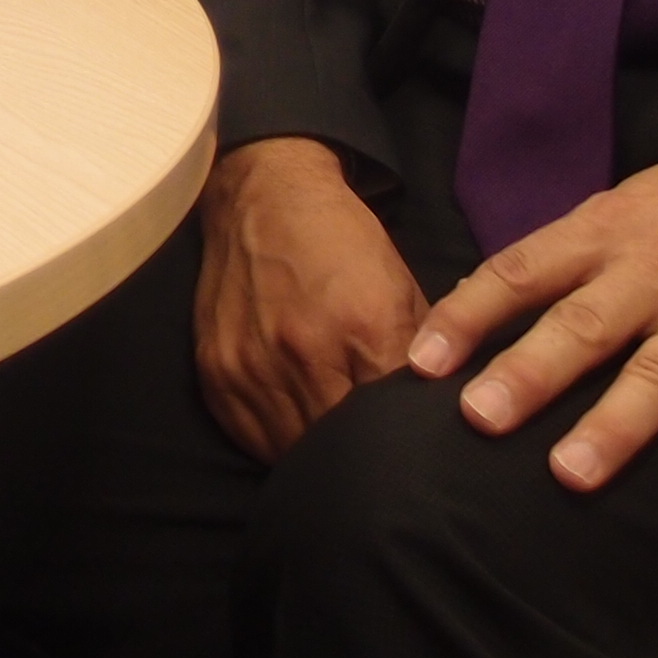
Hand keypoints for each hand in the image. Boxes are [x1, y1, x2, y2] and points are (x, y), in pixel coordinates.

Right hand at [194, 136, 430, 461]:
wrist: (263, 197)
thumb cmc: (341, 244)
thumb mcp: (401, 292)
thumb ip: (424, 360)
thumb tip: (442, 421)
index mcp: (365, 327)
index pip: (396, 425)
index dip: (407, 446)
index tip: (413, 454)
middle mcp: (302, 351)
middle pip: (343, 447)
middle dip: (363, 459)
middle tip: (376, 460)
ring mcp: (250, 365)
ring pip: (295, 454)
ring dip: (318, 456)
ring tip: (337, 450)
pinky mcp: (215, 372)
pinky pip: (253, 441)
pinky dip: (278, 444)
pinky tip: (297, 427)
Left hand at [405, 128, 657, 547]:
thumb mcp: (637, 201)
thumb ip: (575, 250)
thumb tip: (495, 296)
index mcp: (611, 230)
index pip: (523, 272)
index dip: (469, 315)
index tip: (421, 364)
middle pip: (583, 326)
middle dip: (529, 374)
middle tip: (479, 418)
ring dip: (615, 428)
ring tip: (569, 474)